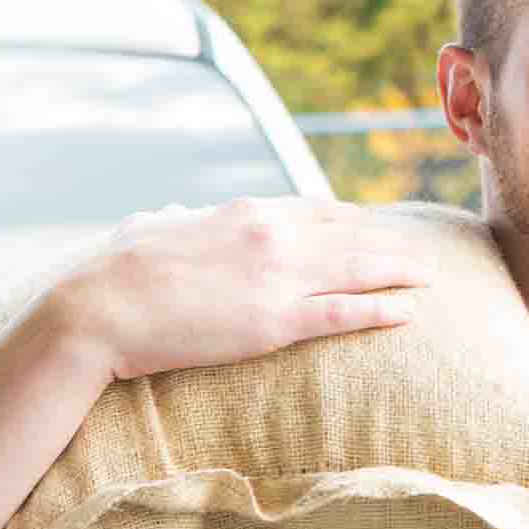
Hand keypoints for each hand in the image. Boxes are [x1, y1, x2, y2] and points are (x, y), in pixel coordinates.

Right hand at [50, 197, 432, 382]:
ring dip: (399, 269)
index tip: (374, 225)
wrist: (99, 307)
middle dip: (390, 241)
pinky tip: (409, 310)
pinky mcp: (275, 321)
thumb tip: (173, 213)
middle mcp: (271, 234)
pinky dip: (381, 309)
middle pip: (350, 233)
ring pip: (359, 267)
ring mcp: (277, 276)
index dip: (352, 219)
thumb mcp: (151, 226)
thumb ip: (174, 218)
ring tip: (429, 274)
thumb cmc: (114, 271)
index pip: (315, 208)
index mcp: (244, 211)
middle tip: (421, 248)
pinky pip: (344, 312)